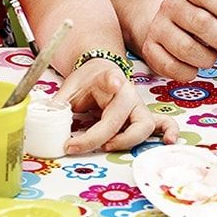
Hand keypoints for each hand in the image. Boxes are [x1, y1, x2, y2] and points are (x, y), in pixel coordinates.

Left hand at [56, 59, 177, 153]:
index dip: (112, 83)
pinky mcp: (144, 116)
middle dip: (102, 134)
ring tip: (107, 146)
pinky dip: (168, 132)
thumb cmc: (87, 81)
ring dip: (127, 140)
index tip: (114, 82)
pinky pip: (163, 124)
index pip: (110, 81)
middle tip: (77, 143)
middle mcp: (128, 92)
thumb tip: (48, 117)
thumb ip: (60, 103)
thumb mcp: (69, 87)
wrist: (101, 70)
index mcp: (109, 78)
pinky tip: (168, 142)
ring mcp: (138, 105)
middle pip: (123, 117)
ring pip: (144, 125)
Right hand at [133, 0, 216, 81]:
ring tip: (212, 55)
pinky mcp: (151, 50)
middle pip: (201, 22)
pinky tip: (194, 65)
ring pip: (187, 49)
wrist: (166, 22)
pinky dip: (190, 72)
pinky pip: (173, 67)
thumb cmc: (200, 12)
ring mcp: (158, 28)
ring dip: (208, 58)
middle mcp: (170, 6)